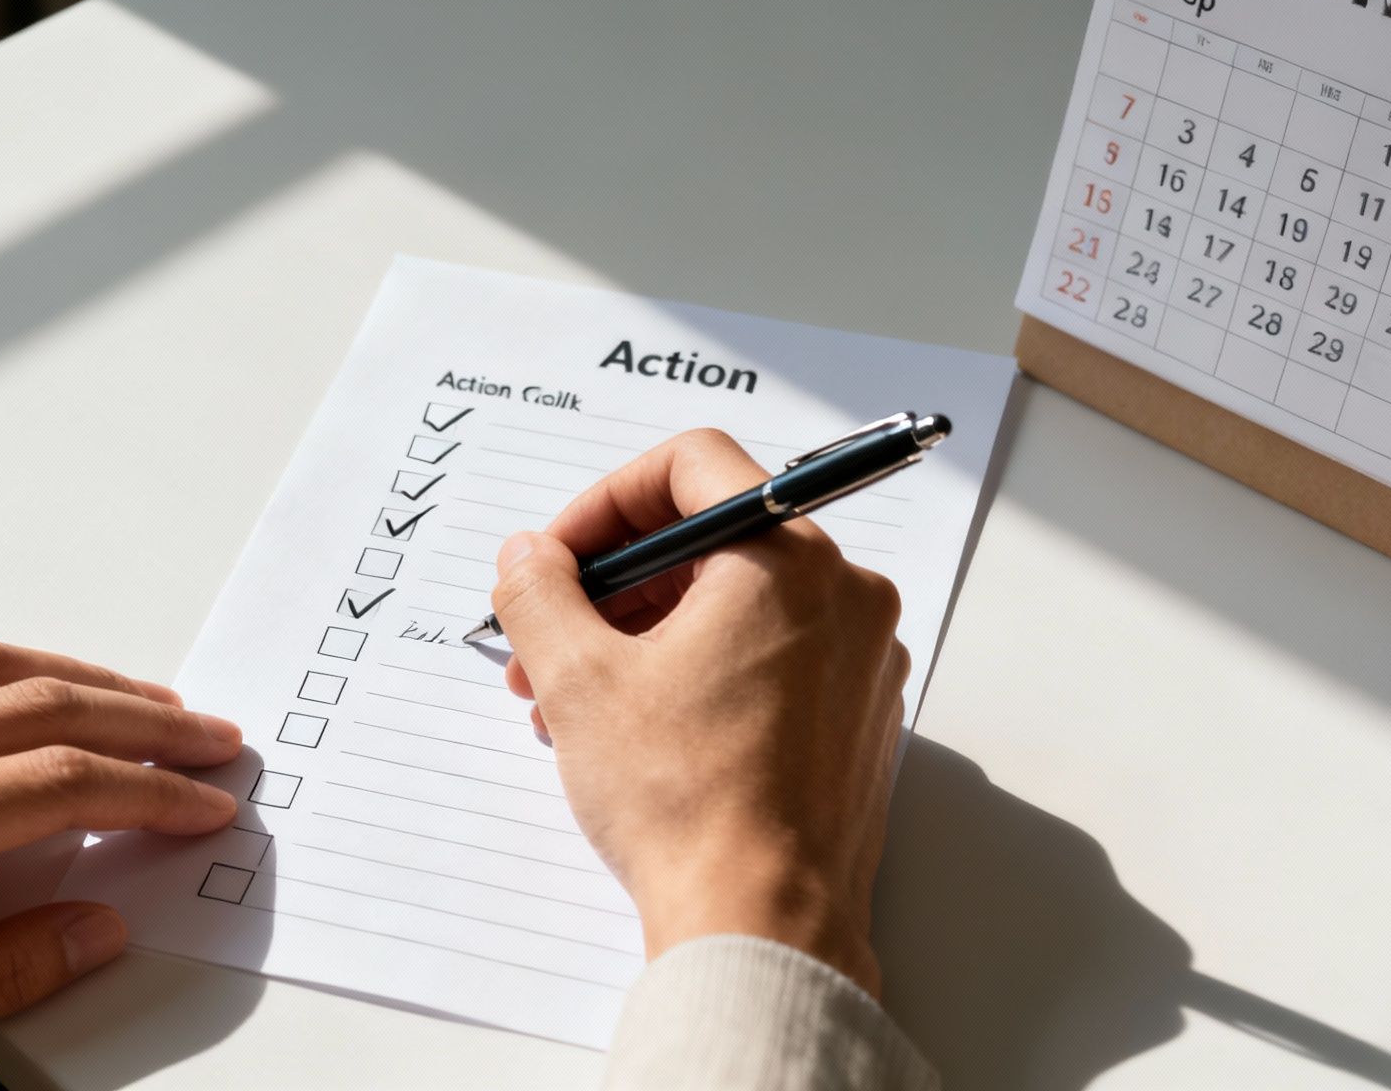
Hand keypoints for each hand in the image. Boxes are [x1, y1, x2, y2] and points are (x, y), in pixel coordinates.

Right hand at [491, 430, 908, 995]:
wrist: (763, 925)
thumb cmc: (688, 803)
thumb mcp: (579, 681)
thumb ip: (541, 594)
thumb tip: (529, 558)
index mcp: (790, 561)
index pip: (693, 466)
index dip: (605, 502)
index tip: (559, 559)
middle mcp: (844, 598)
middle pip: (711, 543)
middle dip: (611, 589)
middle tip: (543, 641)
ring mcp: (860, 662)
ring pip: (734, 609)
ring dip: (641, 639)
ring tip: (566, 705)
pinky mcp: (857, 720)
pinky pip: (767, 662)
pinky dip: (696, 676)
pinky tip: (631, 734)